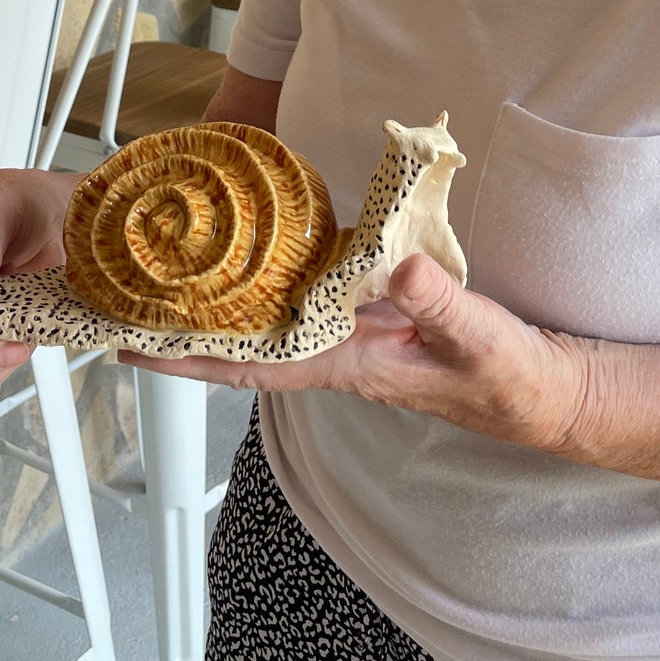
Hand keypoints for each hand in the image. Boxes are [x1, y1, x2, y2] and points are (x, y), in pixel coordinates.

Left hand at [120, 252, 592, 452]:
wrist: (541, 393)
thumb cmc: (511, 377)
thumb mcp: (482, 339)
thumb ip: (440, 304)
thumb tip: (396, 267)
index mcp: (350, 366)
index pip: (254, 364)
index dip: (192, 356)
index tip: (135, 344)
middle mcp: (337, 357)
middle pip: (242, 350)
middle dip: (179, 334)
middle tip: (118, 307)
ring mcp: (349, 343)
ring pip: (264, 331)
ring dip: (213, 316)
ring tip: (158, 289)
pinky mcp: (368, 324)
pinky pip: (298, 312)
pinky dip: (261, 295)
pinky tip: (241, 275)